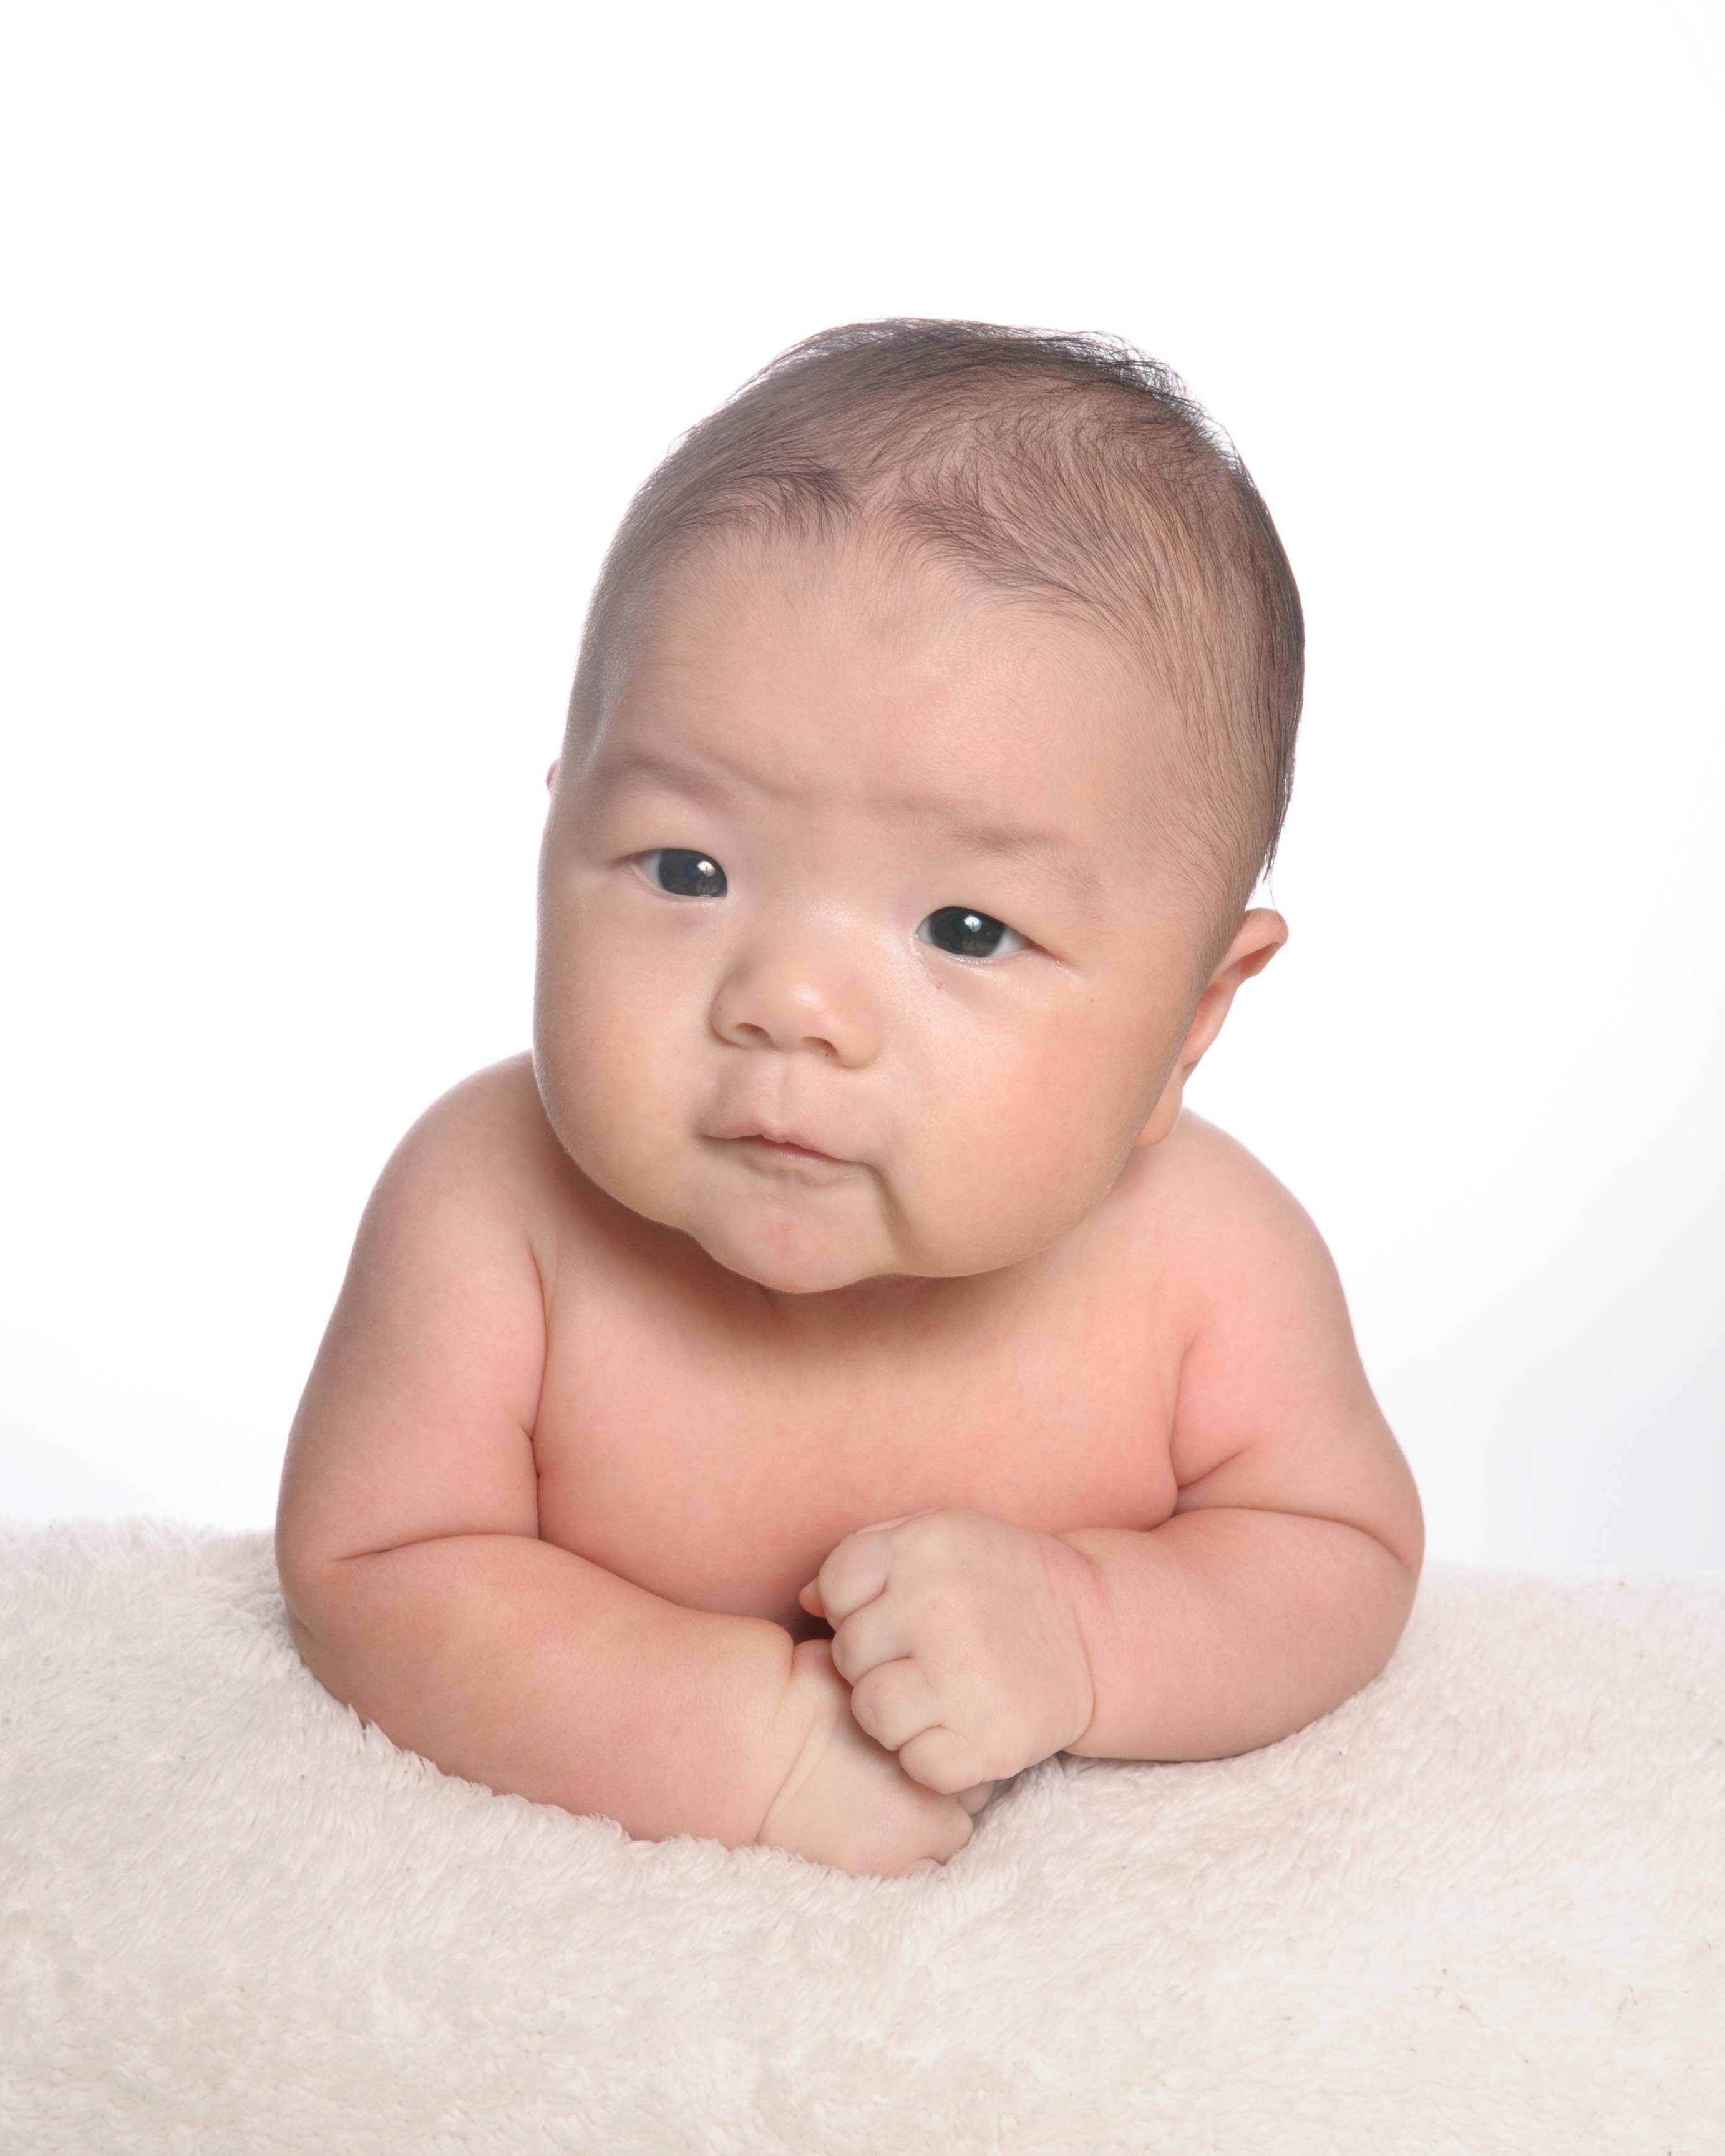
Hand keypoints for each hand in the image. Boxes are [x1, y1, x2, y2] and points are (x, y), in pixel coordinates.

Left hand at [796, 1507, 1098, 1793]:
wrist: (1094, 1631)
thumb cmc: (1001, 1580)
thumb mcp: (941, 1538)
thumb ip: (868, 1556)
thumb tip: (804, 1600)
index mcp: (924, 1547)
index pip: (836, 1585)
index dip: (853, 1605)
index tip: (892, 1614)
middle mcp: (938, 1606)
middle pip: (849, 1653)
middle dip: (874, 1661)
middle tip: (921, 1657)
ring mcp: (963, 1676)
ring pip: (871, 1713)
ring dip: (893, 1714)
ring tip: (934, 1695)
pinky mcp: (987, 1741)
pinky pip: (916, 1764)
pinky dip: (932, 1757)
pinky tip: (958, 1728)